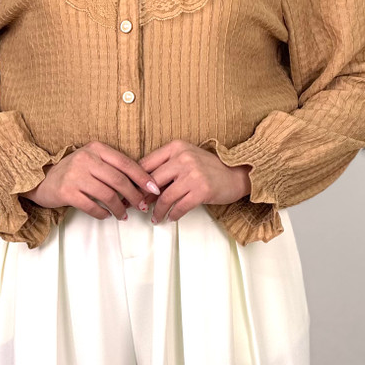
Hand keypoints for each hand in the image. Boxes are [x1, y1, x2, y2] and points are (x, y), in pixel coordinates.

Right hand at [20, 140, 160, 220]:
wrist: (41, 179)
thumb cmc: (74, 171)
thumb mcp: (92, 160)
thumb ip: (112, 167)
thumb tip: (140, 185)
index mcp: (96, 148)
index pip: (125, 163)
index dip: (142, 177)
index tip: (154, 189)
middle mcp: (85, 159)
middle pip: (119, 180)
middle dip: (134, 196)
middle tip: (142, 206)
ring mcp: (75, 175)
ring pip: (107, 195)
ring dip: (119, 208)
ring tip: (123, 215)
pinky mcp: (66, 191)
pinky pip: (92, 206)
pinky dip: (103, 213)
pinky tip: (106, 216)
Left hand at [137, 139, 251, 222]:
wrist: (236, 174)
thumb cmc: (208, 168)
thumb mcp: (186, 157)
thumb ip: (166, 166)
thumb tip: (142, 186)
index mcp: (176, 147)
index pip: (146, 163)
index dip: (135, 180)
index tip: (129, 192)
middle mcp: (183, 158)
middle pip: (152, 181)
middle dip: (143, 197)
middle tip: (138, 207)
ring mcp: (193, 174)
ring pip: (165, 197)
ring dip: (157, 210)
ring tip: (155, 217)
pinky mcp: (202, 190)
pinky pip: (179, 206)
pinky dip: (173, 214)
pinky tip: (170, 218)